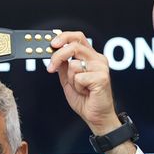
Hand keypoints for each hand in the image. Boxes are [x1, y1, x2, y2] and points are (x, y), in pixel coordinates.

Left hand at [46, 31, 134, 153]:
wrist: (95, 116)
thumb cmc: (84, 99)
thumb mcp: (68, 79)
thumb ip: (63, 66)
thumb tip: (53, 52)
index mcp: (91, 57)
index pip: (78, 37)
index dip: (64, 37)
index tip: (52, 43)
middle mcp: (98, 59)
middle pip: (74, 46)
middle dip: (58, 56)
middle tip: (50, 68)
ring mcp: (101, 67)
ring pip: (74, 65)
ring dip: (71, 80)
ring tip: (80, 88)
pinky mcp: (102, 78)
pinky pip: (79, 77)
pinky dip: (78, 87)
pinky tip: (86, 92)